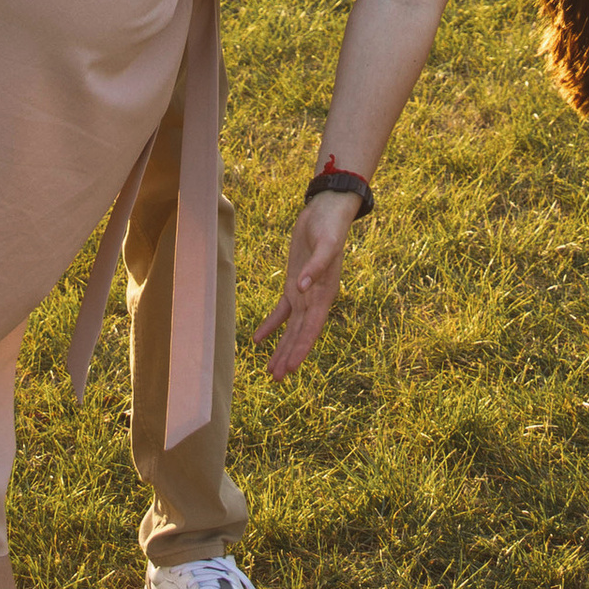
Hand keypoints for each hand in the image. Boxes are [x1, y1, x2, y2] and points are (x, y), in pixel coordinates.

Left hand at [253, 192, 359, 379]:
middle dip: (289, 355)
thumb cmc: (330, 226)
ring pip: (291, 327)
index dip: (301, 348)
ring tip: (271, 370)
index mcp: (325, 293)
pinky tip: (258, 339)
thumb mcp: (326, 243)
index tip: (292, 368)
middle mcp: (315, 297)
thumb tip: (301, 287)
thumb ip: (316, 266)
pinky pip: (282, 310)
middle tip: (277, 378)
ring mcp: (304, 292)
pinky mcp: (293, 282)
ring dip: (281, 347)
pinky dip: (271, 325)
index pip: (312, 327)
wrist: (327, 211)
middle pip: (300, 333)